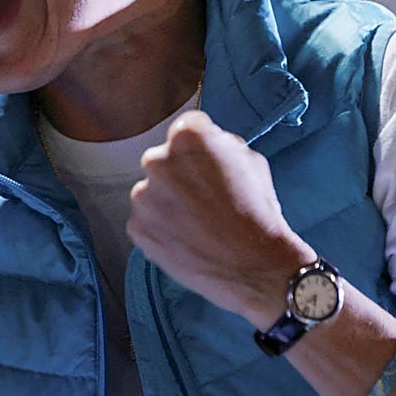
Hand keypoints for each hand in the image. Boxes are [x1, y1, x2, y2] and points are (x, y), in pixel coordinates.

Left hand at [127, 110, 315, 325]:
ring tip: (198, 224)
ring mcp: (143, 195)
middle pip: (165, 160)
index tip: (210, 163)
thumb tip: (209, 143)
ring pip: (153, 191)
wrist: (255, 267)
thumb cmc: (258, 213)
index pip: (188, 128)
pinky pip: (146, 220)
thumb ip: (222, 144)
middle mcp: (157, 160)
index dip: (203, 146)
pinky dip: (161, 228)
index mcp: (187, 136)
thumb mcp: (251, 160)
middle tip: (204, 198)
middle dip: (181, 174)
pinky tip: (187, 239)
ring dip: (168, 202)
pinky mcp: (136, 227)